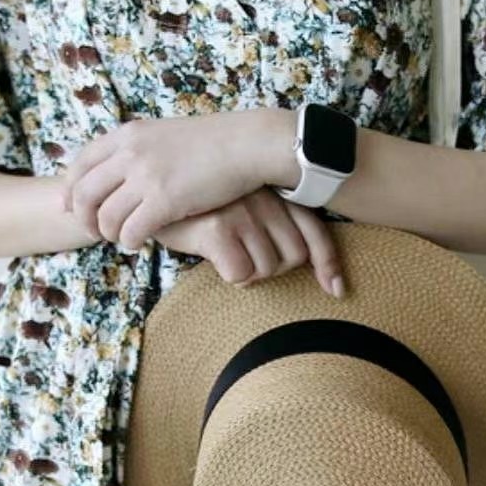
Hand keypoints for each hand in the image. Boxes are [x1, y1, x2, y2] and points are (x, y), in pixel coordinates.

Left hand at [60, 109, 283, 249]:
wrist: (246, 144)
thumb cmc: (214, 143)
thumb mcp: (166, 134)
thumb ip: (141, 149)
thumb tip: (125, 169)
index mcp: (128, 134)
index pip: (80, 163)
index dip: (70, 189)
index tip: (70, 207)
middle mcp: (130, 154)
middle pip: (84, 193)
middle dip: (84, 218)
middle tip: (94, 232)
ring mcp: (146, 177)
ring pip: (106, 217)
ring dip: (109, 234)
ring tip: (122, 239)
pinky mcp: (165, 201)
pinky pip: (132, 230)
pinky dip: (130, 242)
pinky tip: (139, 244)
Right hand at [155, 187, 344, 297]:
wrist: (149, 196)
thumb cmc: (199, 209)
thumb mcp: (243, 209)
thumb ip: (271, 227)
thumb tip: (306, 264)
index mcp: (274, 194)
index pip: (315, 233)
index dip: (329, 265)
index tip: (336, 291)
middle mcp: (264, 199)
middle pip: (295, 257)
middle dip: (273, 269)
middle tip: (245, 259)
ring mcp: (243, 212)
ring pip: (269, 268)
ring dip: (249, 274)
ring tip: (226, 255)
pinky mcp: (219, 227)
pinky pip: (242, 273)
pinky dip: (230, 276)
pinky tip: (214, 260)